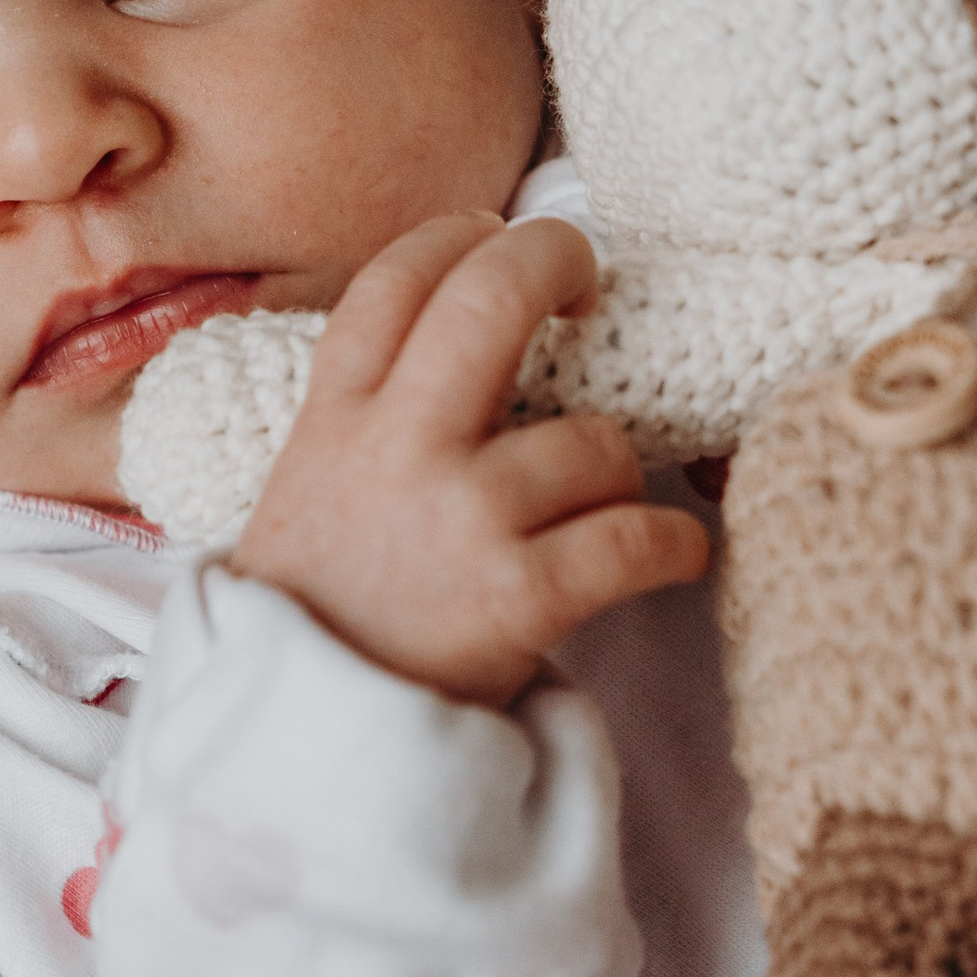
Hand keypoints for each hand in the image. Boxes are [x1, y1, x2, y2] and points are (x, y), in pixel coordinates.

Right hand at [230, 214, 707, 707]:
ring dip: (617, 468)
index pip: (395, 279)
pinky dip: (673, 545)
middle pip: (490, 297)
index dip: (458, 237)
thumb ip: (369, 413)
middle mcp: (396, 449)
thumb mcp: (307, 487)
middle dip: (556, 257)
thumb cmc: (321, 613)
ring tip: (602, 504)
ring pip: (594, 438)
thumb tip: (458, 334)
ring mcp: (462, 517)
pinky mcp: (519, 595)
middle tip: (583, 284)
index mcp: (334, 418)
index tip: (493, 236)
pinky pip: (636, 538)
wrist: (304, 741)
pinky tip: (671, 554)